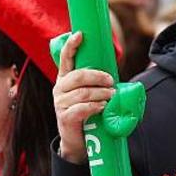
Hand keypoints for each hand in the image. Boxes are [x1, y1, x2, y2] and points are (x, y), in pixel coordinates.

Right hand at [52, 32, 114, 163]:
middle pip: (78, 76)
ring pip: (82, 93)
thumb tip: (115, 74)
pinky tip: (102, 107)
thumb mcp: (89, 94)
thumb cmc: (87, 113)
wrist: (78, 140)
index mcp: (65, 78)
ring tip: (111, 96)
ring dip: (101, 93)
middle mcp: (59, 88)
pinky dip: (95, 106)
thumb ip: (96, 83)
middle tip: (111, 81)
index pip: (65, 58)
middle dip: (98, 76)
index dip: (71, 45)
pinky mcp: (65, 118)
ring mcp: (60, 103)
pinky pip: (81, 109)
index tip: (80, 34)